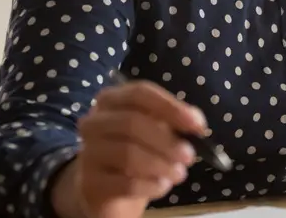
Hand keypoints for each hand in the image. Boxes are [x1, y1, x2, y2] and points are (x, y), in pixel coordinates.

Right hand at [51, 80, 206, 217]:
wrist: (107, 190)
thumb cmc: (136, 151)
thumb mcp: (156, 131)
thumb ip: (174, 121)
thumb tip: (197, 122)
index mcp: (111, 100)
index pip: (140, 93)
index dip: (171, 107)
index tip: (197, 125)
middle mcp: (93, 122)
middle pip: (132, 123)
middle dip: (167, 141)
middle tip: (189, 156)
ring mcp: (88, 153)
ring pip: (128, 154)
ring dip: (161, 165)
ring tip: (179, 174)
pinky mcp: (90, 183)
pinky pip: (125, 183)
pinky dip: (150, 185)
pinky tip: (162, 186)